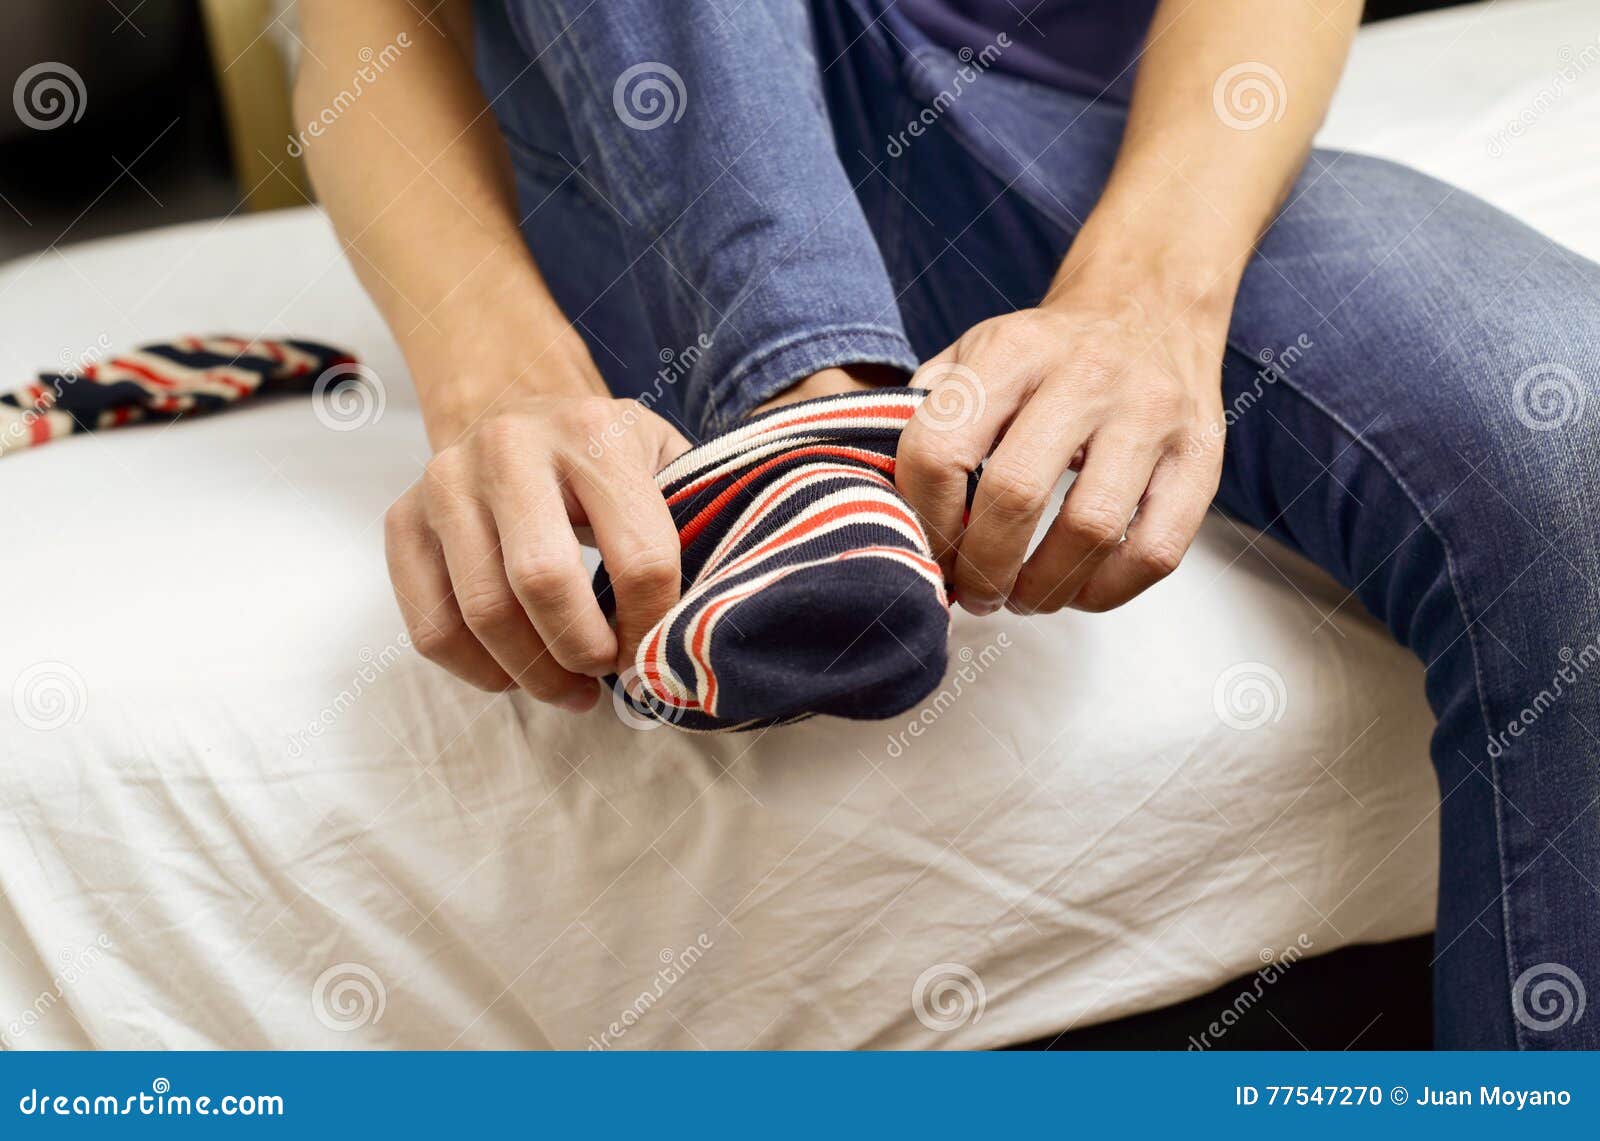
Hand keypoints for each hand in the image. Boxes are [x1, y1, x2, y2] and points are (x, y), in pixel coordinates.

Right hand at [386, 392, 689, 709]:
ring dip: (535, 674)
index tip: (657, 654)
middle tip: (608, 673)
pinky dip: (479, 670)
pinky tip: (517, 672)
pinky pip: (432, 626)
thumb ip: (693, 526)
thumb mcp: (663, 459)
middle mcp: (509, 447)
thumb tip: (700, 634)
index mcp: (593, 432)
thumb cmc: (603, 453)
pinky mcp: (403, 519)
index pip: (639, 556)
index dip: (653, 626)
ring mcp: (446, 482)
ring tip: (570, 688)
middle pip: (544, 581)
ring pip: (484, 613)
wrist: (514, 405)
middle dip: (585, 651)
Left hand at [895, 286, 1224, 615]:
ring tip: (1022, 598)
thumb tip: (884, 501)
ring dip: (1043, 589)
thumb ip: (926, 411)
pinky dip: (1106, 591)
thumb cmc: (1046, 351)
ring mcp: (1152, 414)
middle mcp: (1087, 374)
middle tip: (974, 593)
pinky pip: (1154, 551)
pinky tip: (1076, 590)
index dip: (923, 518)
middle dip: (981, 568)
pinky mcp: (1200, 457)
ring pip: (1090, 531)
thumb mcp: (975, 351)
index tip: (928, 548)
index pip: (939, 449)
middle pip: (1015, 496)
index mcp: (1013, 349)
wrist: (1149, 304)